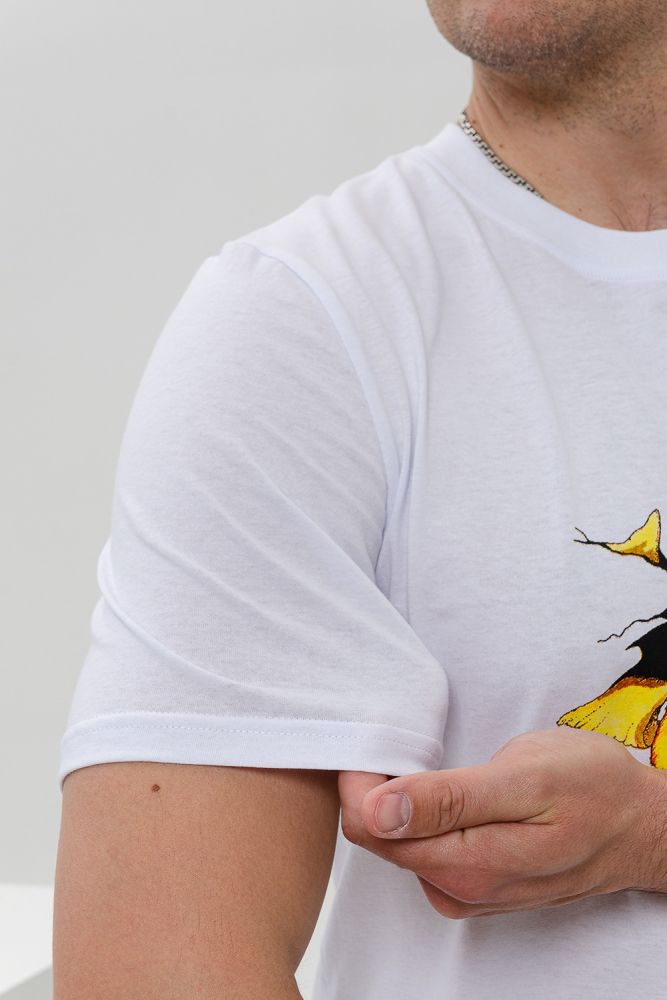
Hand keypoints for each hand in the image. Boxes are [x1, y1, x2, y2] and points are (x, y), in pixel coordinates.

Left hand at [338, 727, 662, 917]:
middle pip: (376, 837)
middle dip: (371, 787)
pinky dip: (415, 816)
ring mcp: (465, 890)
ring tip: (418, 759)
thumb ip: (448, 799)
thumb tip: (377, 812)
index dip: (360, 777)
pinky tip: (436, 789)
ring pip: (396, 843)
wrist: (640, 824)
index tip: (374, 739)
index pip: (369, 826)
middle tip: (396, 740)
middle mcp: (457, 888)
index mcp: (464, 865)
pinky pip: (421, 849)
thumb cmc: (591, 789)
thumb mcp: (524, 777)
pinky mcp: (473, 884)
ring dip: (393, 801)